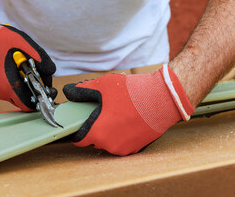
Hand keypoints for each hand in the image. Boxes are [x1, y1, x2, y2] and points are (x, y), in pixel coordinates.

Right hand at [0, 9, 55, 110]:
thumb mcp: (22, 42)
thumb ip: (39, 57)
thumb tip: (51, 71)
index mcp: (7, 85)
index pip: (30, 105)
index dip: (42, 98)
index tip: (50, 89)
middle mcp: (0, 92)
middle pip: (26, 99)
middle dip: (36, 88)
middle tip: (40, 72)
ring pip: (19, 94)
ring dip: (28, 84)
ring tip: (28, 65)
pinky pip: (11, 89)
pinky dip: (19, 81)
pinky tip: (19, 66)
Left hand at [63, 65, 193, 155]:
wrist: (164, 99)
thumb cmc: (134, 93)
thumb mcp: (104, 86)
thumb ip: (83, 90)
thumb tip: (70, 91)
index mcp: (98, 133)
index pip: (78, 139)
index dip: (76, 130)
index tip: (77, 123)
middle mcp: (110, 145)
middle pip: (93, 139)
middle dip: (93, 127)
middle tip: (98, 112)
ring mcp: (125, 148)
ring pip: (108, 141)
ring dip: (107, 131)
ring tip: (114, 114)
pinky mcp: (137, 147)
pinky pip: (122, 142)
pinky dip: (121, 133)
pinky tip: (126, 119)